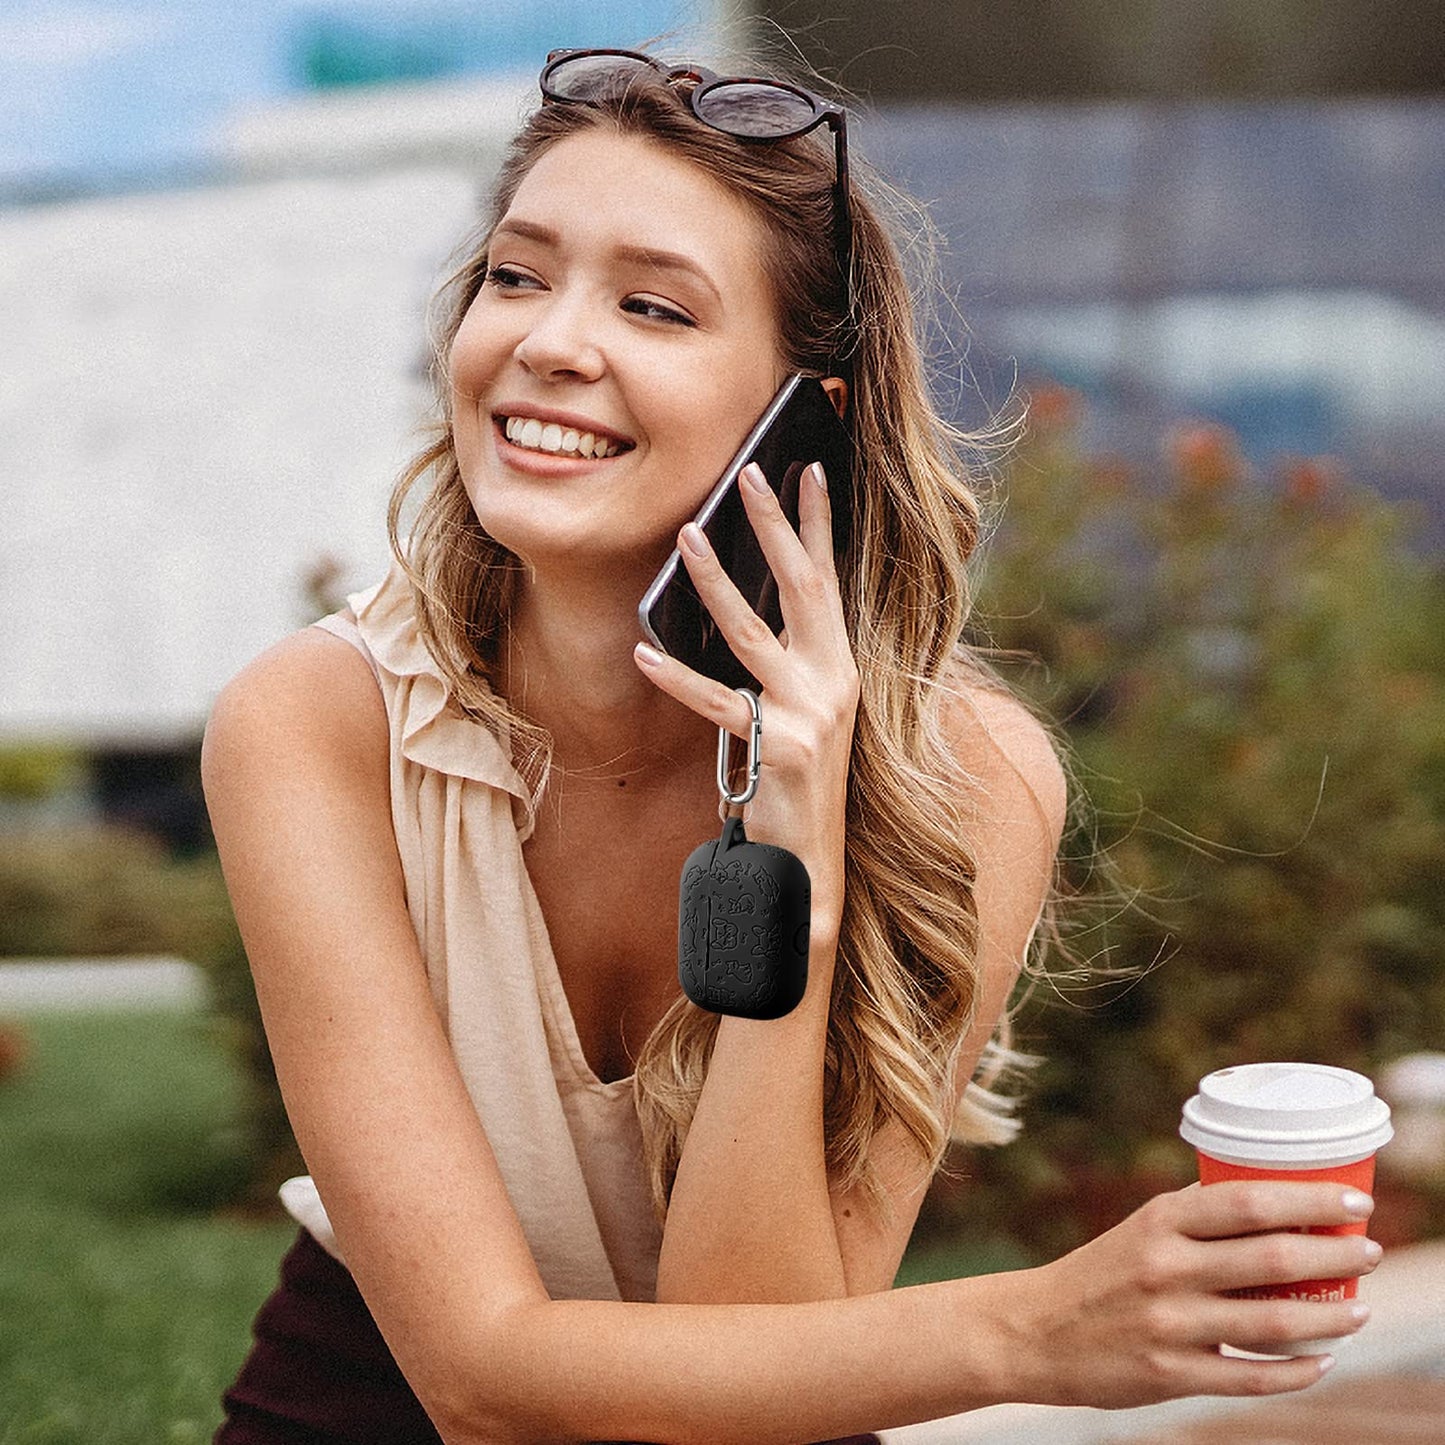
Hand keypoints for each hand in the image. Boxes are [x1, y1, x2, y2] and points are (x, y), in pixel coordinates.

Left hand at [635, 460, 858, 934]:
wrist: (810, 859)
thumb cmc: (796, 779)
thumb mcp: (803, 710)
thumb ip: (785, 659)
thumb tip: (742, 603)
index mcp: (840, 667)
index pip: (830, 581)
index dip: (819, 526)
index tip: (810, 471)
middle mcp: (833, 682)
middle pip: (802, 588)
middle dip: (775, 526)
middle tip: (749, 474)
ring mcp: (809, 714)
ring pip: (752, 634)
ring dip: (717, 580)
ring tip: (686, 535)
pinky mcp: (778, 748)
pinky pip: (718, 703)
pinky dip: (678, 678)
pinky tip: (644, 652)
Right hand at [1002, 1182, 1381, 1409]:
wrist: (1035, 1331)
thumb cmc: (1101, 1275)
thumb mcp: (1140, 1231)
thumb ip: (1196, 1221)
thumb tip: (1270, 1206)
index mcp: (1159, 1222)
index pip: (1247, 1202)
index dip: (1309, 1202)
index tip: (1354, 1202)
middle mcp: (1166, 1268)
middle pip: (1271, 1259)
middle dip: (1334, 1256)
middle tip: (1369, 1252)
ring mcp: (1169, 1324)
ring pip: (1271, 1324)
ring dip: (1329, 1318)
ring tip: (1360, 1310)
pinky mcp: (1170, 1374)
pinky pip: (1250, 1378)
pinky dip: (1296, 1372)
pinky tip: (1322, 1361)